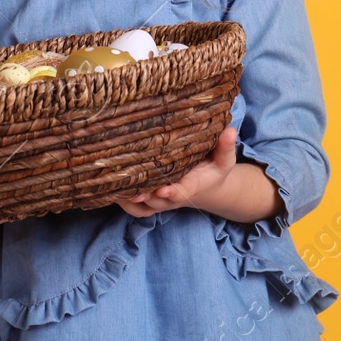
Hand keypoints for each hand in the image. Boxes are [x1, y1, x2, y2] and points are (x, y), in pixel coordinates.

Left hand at [117, 126, 237, 217]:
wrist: (206, 186)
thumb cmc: (213, 168)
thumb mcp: (224, 159)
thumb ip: (225, 147)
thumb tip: (231, 131)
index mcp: (191, 186)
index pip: (180, 192)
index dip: (171, 192)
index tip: (163, 189)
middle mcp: (173, 196)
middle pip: (156, 200)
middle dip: (144, 193)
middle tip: (129, 182)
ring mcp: (161, 201)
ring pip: (143, 205)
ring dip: (129, 198)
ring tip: (114, 183)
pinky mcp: (151, 202)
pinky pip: (135, 209)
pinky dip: (123, 203)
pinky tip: (110, 188)